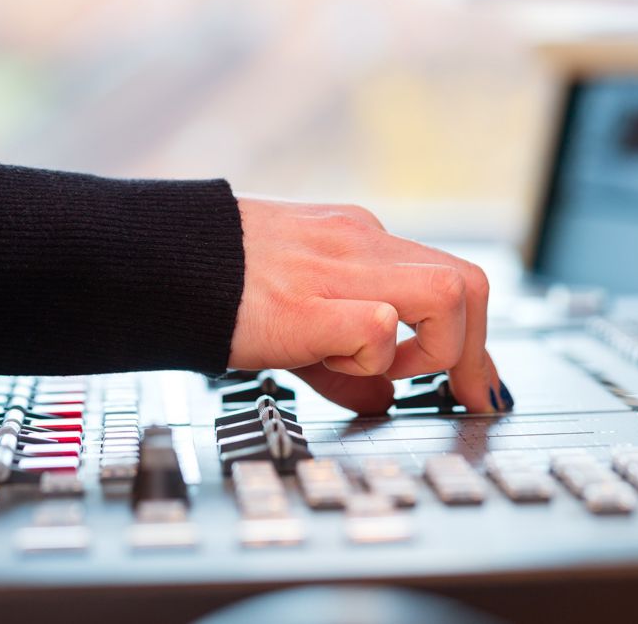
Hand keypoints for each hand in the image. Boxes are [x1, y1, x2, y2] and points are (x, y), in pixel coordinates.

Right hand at [229, 198, 506, 415]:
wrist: (158, 263)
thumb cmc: (219, 284)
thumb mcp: (298, 313)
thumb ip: (346, 357)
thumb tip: (384, 398)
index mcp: (356, 239)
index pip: (449, 277)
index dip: (476, 338)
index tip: (478, 383)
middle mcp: (358, 244)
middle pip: (467, 284)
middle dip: (475, 351)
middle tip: (462, 392)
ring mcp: (336, 269)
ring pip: (445, 296)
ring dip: (433, 350)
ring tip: (382, 371)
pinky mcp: (306, 305)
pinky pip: (381, 327)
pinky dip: (373, 358)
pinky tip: (330, 364)